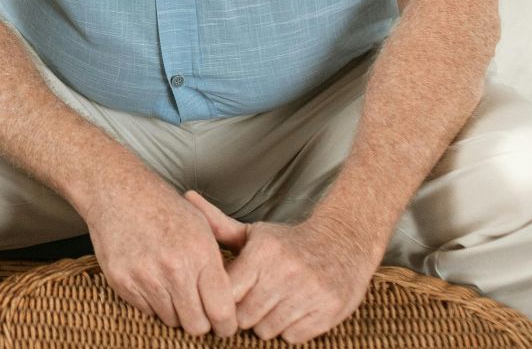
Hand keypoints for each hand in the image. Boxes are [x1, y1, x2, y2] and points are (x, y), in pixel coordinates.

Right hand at [75, 169, 238, 336]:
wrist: (118, 192)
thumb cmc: (163, 207)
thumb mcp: (202, 227)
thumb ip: (215, 266)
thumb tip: (229, 302)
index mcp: (200, 254)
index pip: (222, 312)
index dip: (226, 325)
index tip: (224, 325)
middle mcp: (174, 268)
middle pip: (197, 325)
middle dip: (201, 322)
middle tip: (199, 310)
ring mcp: (146, 277)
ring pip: (171, 321)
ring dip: (175, 311)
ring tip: (172, 286)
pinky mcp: (122, 282)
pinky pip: (147, 311)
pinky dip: (152, 302)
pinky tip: (152, 279)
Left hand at [185, 192, 380, 342]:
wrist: (344, 243)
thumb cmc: (288, 243)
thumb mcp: (254, 234)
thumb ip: (218, 224)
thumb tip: (187, 198)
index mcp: (264, 253)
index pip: (227, 293)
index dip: (224, 299)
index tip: (229, 296)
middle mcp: (286, 273)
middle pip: (244, 317)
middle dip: (244, 314)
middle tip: (252, 303)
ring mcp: (309, 294)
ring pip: (267, 330)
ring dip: (266, 324)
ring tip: (274, 305)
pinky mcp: (327, 312)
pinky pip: (293, 337)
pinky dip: (290, 330)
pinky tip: (294, 311)